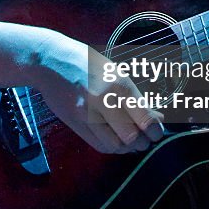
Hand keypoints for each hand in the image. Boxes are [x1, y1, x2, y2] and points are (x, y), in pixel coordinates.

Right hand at [35, 42, 164, 155]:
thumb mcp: (116, 73)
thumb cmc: (86, 63)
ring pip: (116, 145)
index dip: (156, 131)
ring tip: (131, 138)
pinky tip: (116, 139)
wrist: (49, 61)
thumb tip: (158, 118)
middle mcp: (104, 100)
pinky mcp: (75, 124)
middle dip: (143, 141)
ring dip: (127, 147)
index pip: (145, 119)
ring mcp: (87, 114)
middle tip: (147, 137)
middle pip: (132, 137)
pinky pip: (100, 145)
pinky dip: (112, 147)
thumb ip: (137, 97)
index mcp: (119, 83)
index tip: (157, 131)